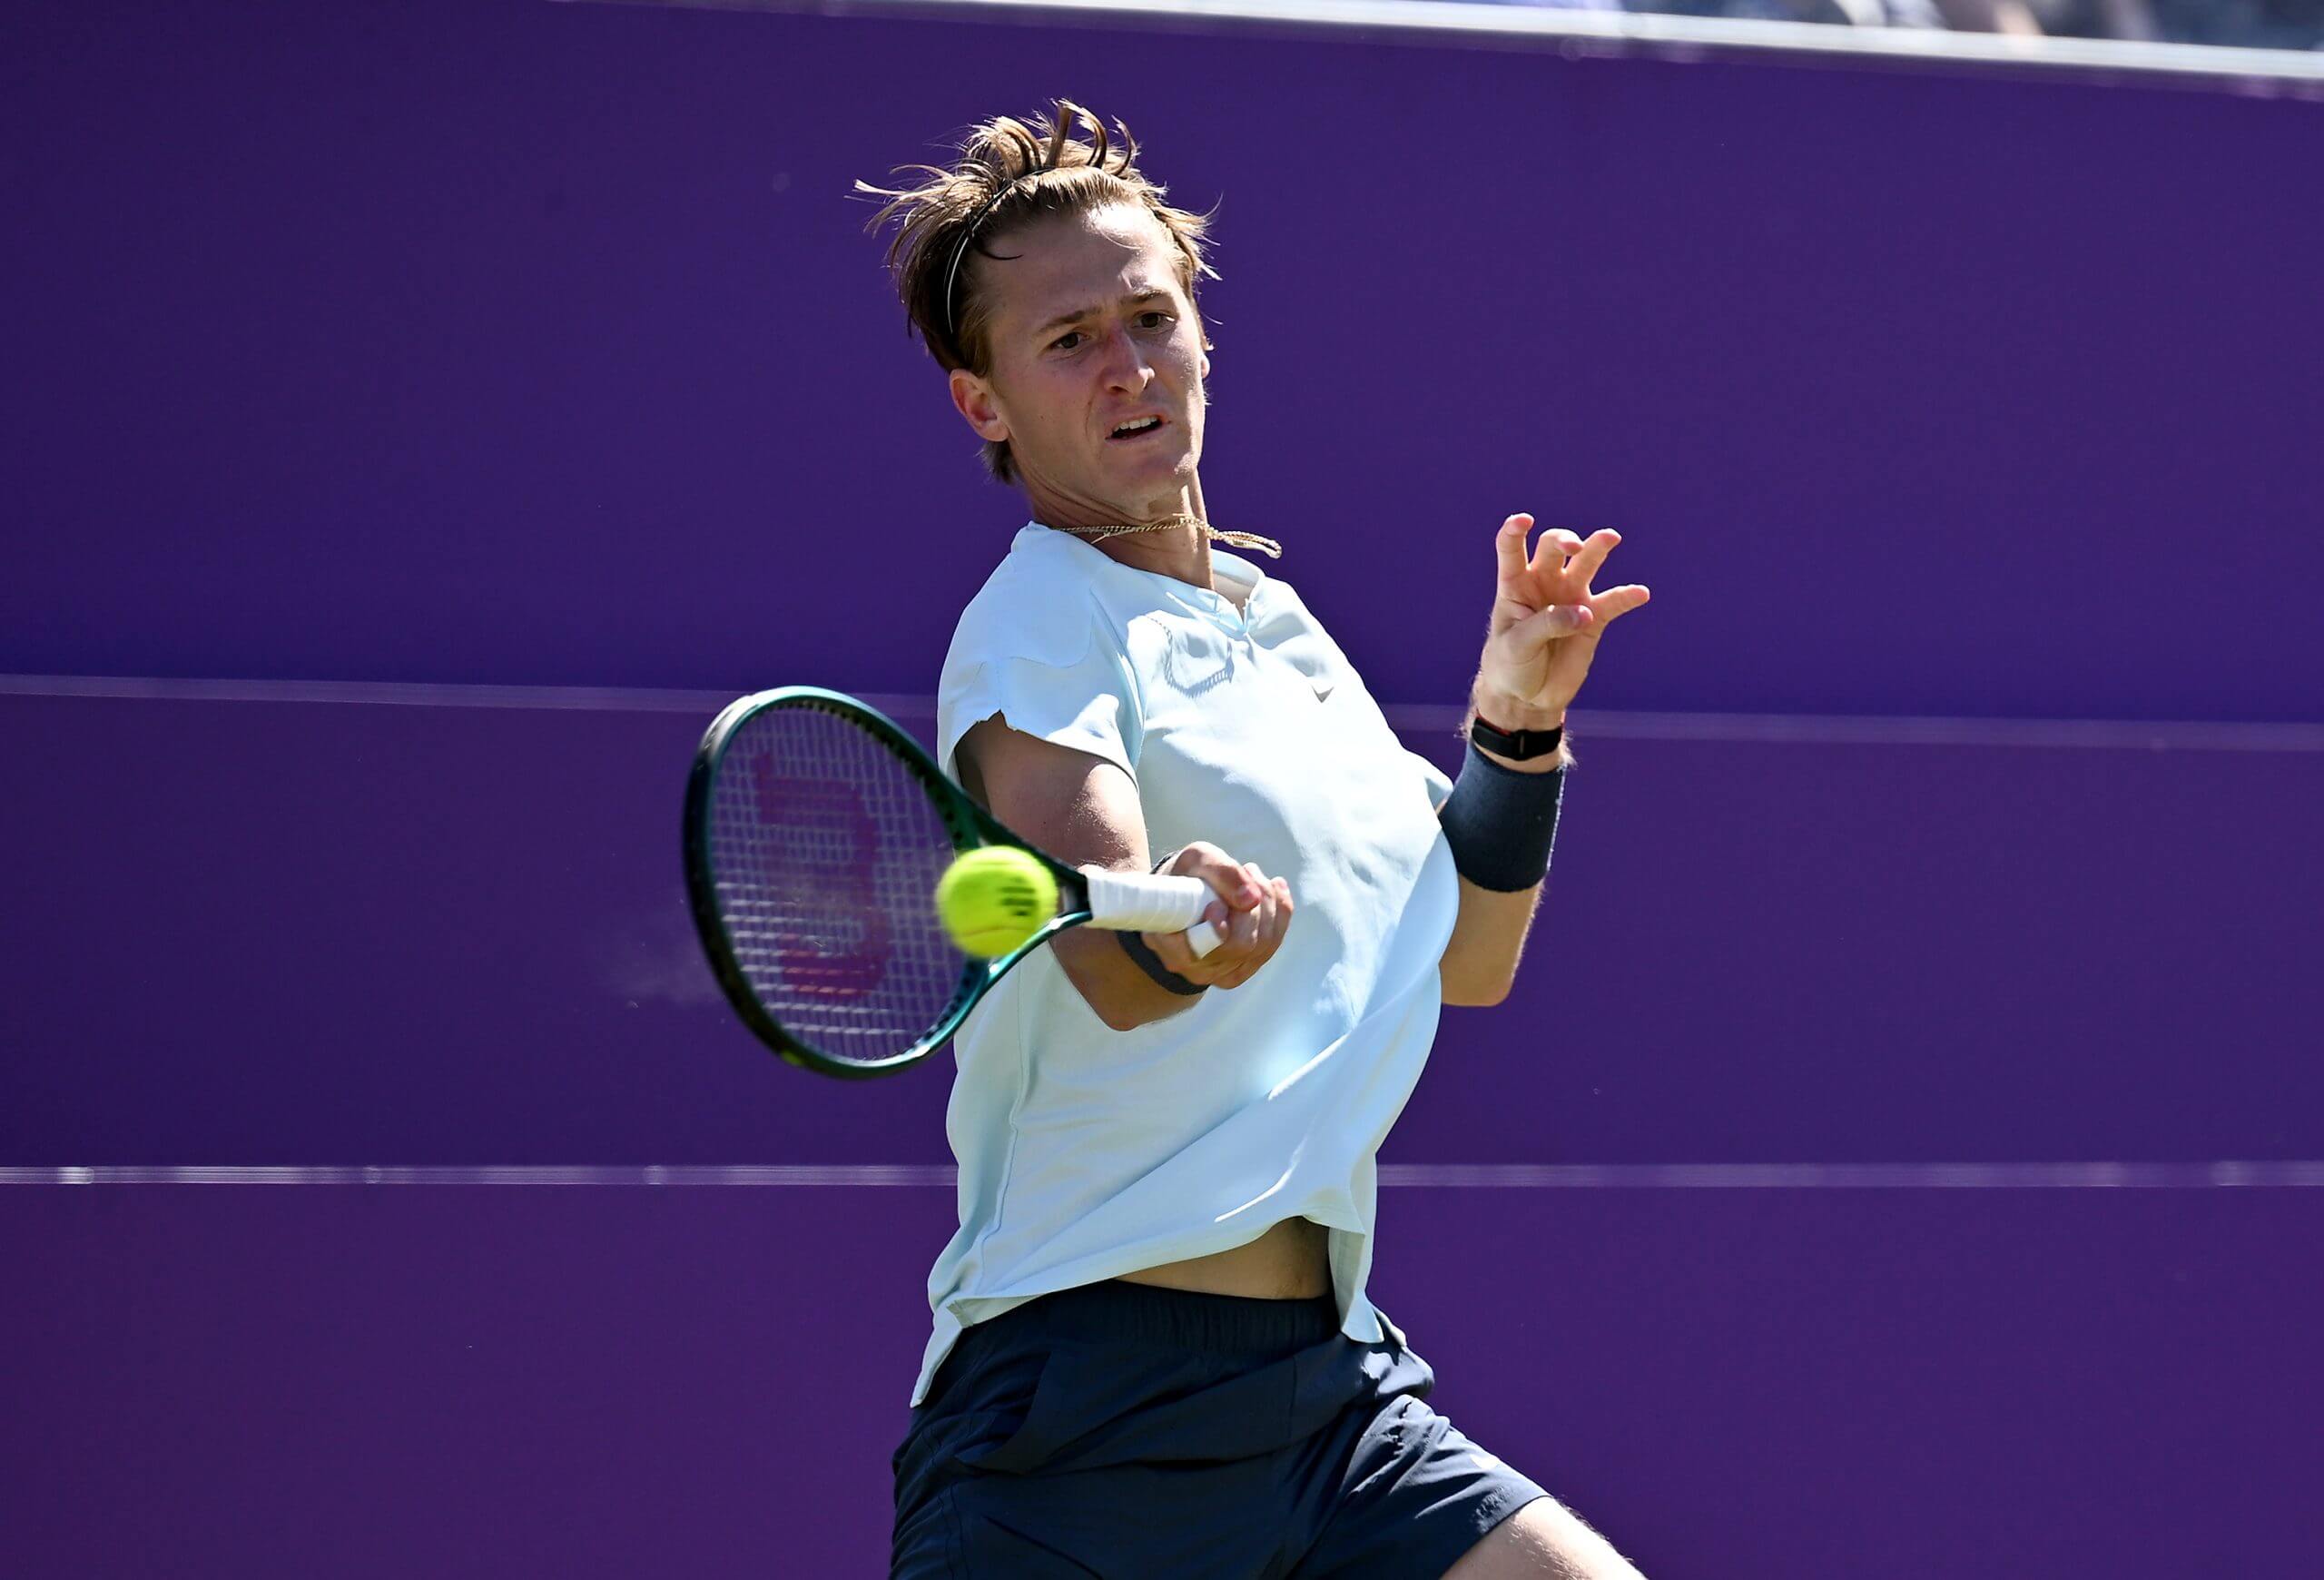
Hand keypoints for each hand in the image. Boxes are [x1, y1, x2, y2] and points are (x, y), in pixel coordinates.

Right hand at [1142, 842, 1292, 990]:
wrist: (1182, 896)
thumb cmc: (1187, 876)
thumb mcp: (1197, 859)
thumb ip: (1221, 873)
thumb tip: (1252, 898)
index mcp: (1168, 942)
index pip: (1198, 951)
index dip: (1216, 929)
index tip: (1216, 904)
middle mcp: (1193, 967)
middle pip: (1241, 945)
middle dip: (1256, 902)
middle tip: (1249, 869)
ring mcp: (1219, 974)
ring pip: (1262, 946)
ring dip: (1269, 903)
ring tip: (1255, 875)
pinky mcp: (1240, 971)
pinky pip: (1272, 946)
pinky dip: (1280, 914)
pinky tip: (1275, 889)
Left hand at [1472, 513, 1651, 728]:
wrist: (1527, 696)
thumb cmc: (1510, 663)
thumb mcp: (1517, 644)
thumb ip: (1546, 624)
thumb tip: (1584, 613)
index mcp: (1515, 584)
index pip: (1512, 547)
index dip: (1515, 530)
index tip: (1524, 520)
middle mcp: (1544, 582)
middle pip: (1555, 548)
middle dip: (1565, 541)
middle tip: (1574, 548)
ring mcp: (1570, 597)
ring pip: (1587, 563)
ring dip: (1597, 547)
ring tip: (1609, 537)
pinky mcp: (1593, 619)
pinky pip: (1613, 603)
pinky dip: (1626, 597)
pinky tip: (1640, 593)